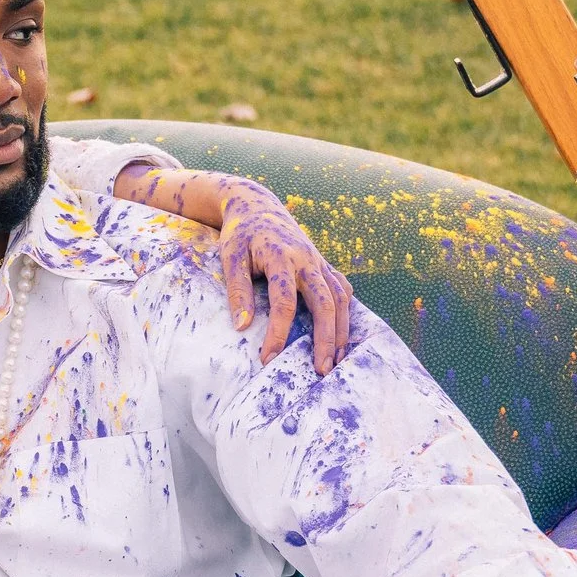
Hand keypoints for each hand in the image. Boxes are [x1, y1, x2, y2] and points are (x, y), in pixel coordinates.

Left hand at [214, 177, 352, 371]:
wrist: (257, 206)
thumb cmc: (241, 235)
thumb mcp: (231, 258)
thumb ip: (238, 291)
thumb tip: (241, 328)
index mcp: (281, 257)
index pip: (284, 302)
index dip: (278, 333)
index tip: (268, 359)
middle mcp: (307, 260)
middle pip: (325, 303)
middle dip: (326, 338)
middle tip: (321, 370)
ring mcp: (319, 262)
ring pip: (340, 298)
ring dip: (341, 331)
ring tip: (337, 361)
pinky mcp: (323, 265)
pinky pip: (342, 289)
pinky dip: (346, 313)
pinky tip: (343, 336)